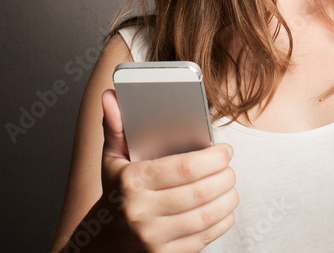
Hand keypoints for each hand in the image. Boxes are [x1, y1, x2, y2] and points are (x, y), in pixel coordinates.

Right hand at [98, 89, 237, 251]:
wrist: (103, 241)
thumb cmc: (116, 192)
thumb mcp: (112, 159)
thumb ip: (116, 125)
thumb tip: (110, 95)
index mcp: (131, 182)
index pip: (185, 168)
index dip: (214, 158)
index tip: (225, 150)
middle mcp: (141, 213)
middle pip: (201, 192)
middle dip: (225, 176)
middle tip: (229, 166)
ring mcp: (153, 238)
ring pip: (207, 215)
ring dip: (228, 197)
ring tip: (229, 184)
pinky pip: (205, 237)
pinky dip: (222, 220)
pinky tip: (223, 207)